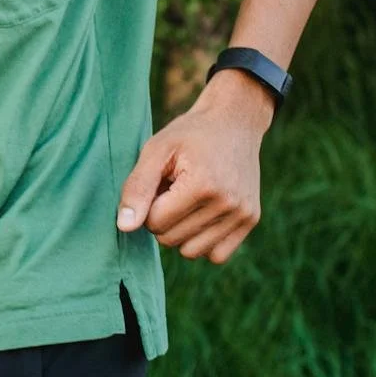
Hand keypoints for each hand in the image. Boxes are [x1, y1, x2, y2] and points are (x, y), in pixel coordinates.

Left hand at [115, 74, 272, 263]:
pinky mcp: (251, 220)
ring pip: (191, 252)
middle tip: (174, 188)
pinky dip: (204, 242)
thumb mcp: (156, 149)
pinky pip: (216, 256)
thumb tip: (125, 228)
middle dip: (163, 217)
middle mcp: (227, 203)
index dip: (149, 204)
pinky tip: (203, 215)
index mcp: (202, 185)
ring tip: (189, 201)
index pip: (155, 222)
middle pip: (171, 239)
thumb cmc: (190, 134)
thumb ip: (137, 188)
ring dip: (181, 232)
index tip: (160, 182)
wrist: (234, 121)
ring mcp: (243, 214)